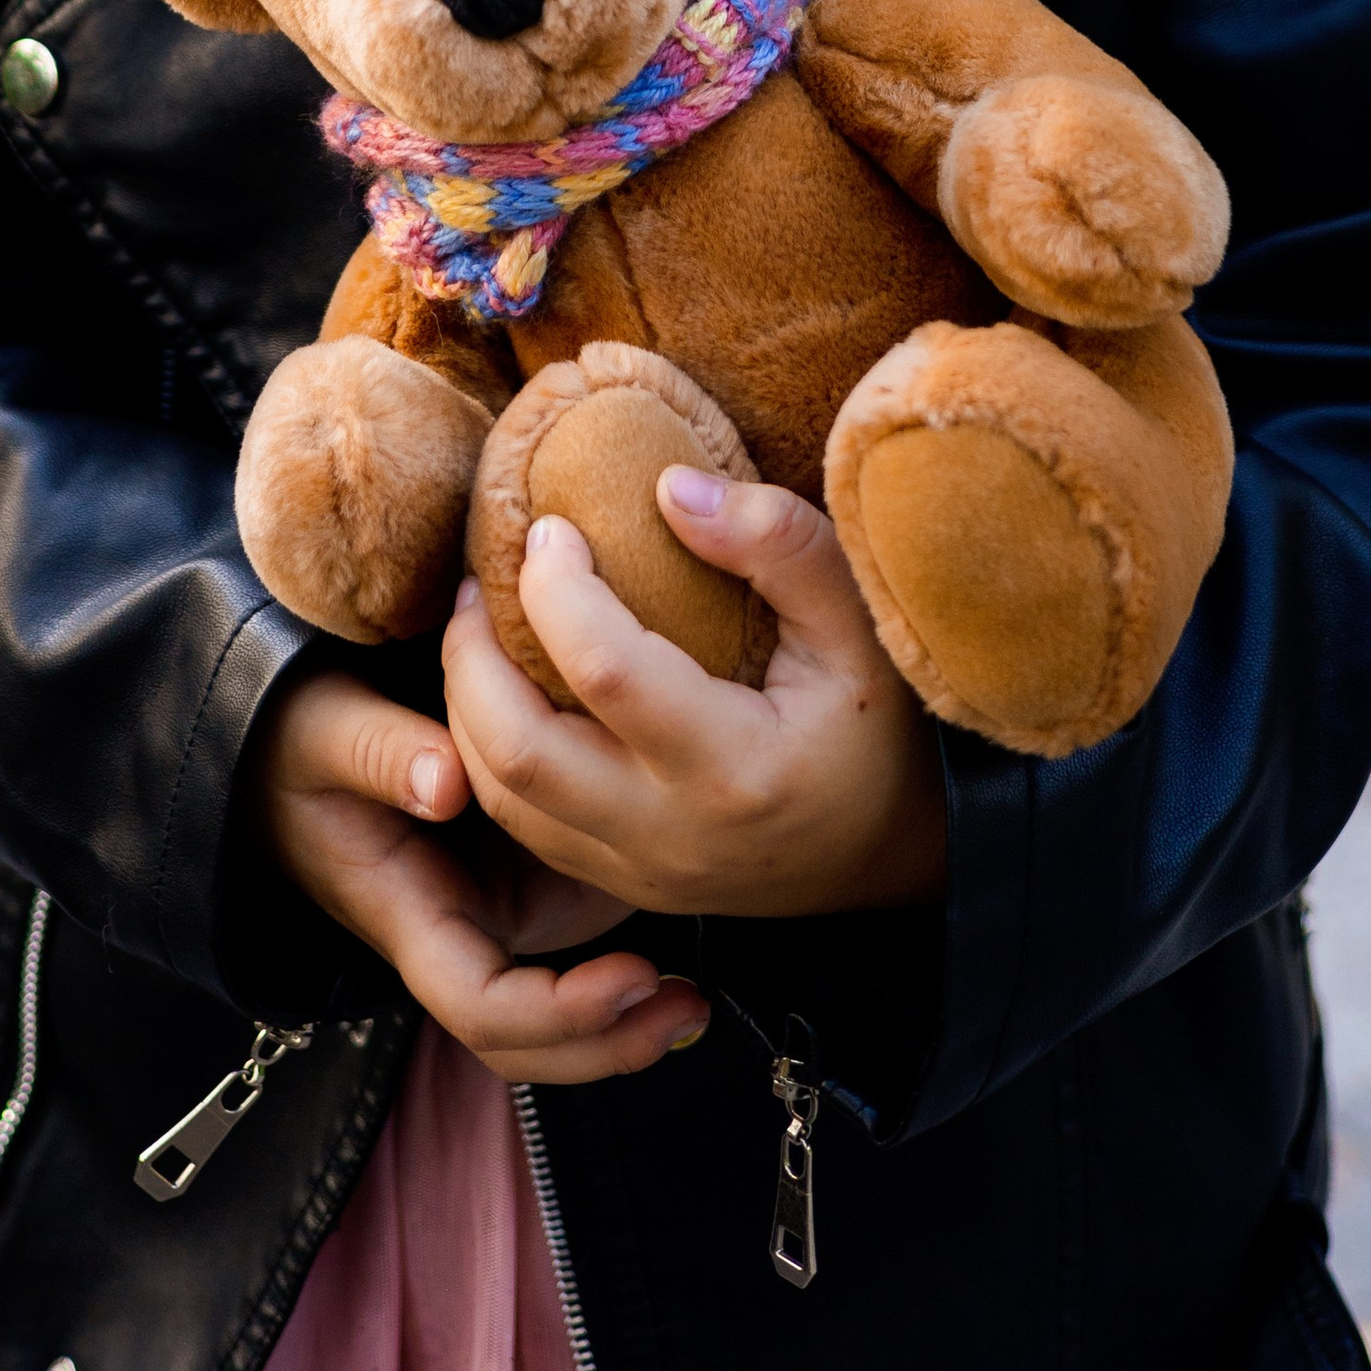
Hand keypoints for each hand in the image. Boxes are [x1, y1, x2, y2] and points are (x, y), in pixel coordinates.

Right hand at [245, 666, 708, 1079]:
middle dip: (611, 1042)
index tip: (628, 977)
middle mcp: (462, 927)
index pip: (481, 1006)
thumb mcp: (324, 731)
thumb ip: (380, 752)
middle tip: (685, 1004)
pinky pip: (581, 931)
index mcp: (411, 914)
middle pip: (534, 1039)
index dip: (557, 1013)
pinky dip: (628, 951)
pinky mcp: (526, 868)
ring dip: (629, 1014)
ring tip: (695, 993)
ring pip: (564, 1005)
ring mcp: (498, 905)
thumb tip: (447, 784)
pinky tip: (684, 909)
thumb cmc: (302, 737)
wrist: (295, 729)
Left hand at [442, 469, 946, 920]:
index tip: (550, 525)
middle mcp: (675, 835)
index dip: (556, 588)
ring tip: (481, 626)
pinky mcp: (624, 885)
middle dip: (473, 657)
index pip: (606, 672)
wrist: (902, 850)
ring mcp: (643, 873)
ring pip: (502, 800)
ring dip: (468, 707)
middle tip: (481, 581)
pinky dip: (491, 754)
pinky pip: (524, 829)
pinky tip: (507, 690)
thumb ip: (775, 542)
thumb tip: (667, 485)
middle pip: (518, 755)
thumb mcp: (858, 619)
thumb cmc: (885, 723)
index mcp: (737, 765)